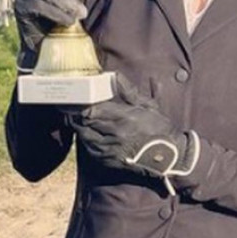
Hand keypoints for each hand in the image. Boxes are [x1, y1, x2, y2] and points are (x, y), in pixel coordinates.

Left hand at [71, 74, 199, 188]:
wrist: (169, 156)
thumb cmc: (159, 129)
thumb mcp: (148, 106)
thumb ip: (129, 92)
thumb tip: (115, 76)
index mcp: (124, 118)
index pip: (92, 111)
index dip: (80, 106)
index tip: (74, 100)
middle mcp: (115, 134)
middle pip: (85, 123)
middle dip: (76, 115)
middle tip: (68, 108)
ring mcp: (111, 150)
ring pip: (85, 137)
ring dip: (79, 128)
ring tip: (75, 120)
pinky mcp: (110, 161)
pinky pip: (91, 150)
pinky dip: (86, 141)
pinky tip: (87, 134)